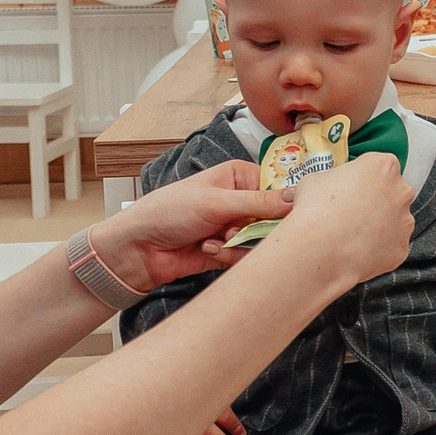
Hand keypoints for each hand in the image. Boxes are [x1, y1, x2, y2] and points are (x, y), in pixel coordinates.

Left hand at [95, 161, 293, 287]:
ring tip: (216, 240)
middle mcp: (240, 200)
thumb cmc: (169, 211)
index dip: (284, 201)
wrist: (140, 248)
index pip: (278, 186)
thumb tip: (295, 198)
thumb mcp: (217, 202)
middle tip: (237, 229)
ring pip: (262, 241)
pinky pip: (247, 257)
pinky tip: (208, 249)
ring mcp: (235, 227)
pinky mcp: (230, 251)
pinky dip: (230, 256)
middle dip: (257, 228)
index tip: (285, 214)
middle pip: (274, 217)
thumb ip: (259, 202)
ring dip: (239, 244)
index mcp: (239, 177)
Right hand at [265, 152, 413, 286]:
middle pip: (392, 192)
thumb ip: (336, 179)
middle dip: (375, 201)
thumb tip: (332, 186)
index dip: (363, 177)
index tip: (353, 186)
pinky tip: (357, 250)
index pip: (379, 166)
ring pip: (395, 221)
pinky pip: (391, 246)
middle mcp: (400, 192)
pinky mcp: (401, 249)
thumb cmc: (315, 210)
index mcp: (384, 167)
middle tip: (351, 211)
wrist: (316, 250)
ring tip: (352, 233)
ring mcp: (404, 222)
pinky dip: (378, 248)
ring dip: (379, 225)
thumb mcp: (317, 178)